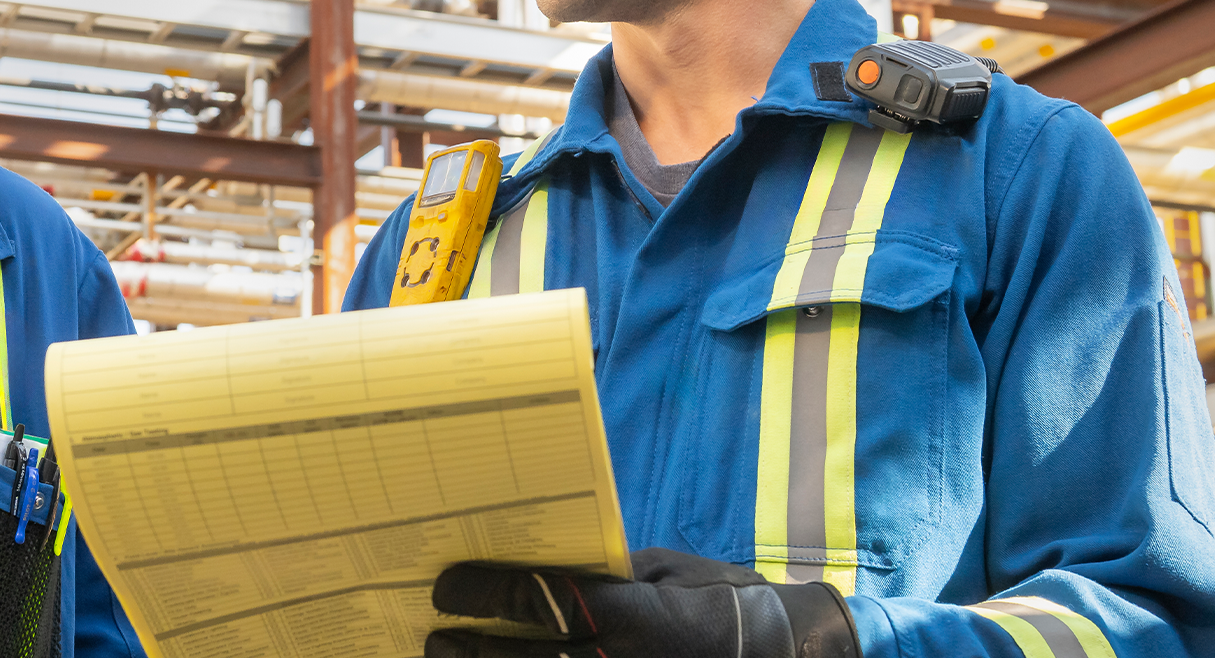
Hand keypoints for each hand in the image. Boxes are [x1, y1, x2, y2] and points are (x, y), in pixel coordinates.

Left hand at [426, 549, 858, 657]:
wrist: (779, 654)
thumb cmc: (719, 602)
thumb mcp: (662, 572)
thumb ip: (604, 574)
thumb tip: (543, 566)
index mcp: (632, 613)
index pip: (540, 599)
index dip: (484, 594)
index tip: (446, 590)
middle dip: (470, 652)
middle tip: (435, 641)